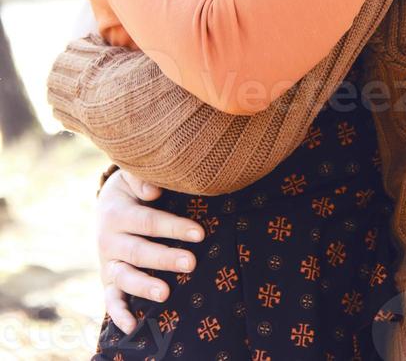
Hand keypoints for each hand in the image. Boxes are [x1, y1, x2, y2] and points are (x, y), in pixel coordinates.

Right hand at [97, 168, 204, 333]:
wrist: (106, 203)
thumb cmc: (130, 189)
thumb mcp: (131, 177)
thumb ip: (140, 178)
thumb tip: (154, 189)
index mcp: (117, 213)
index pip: (148, 221)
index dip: (173, 227)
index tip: (199, 233)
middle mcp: (109, 240)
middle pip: (139, 251)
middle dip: (165, 258)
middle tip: (191, 263)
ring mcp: (108, 262)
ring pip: (124, 277)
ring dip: (143, 286)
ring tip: (166, 294)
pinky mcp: (108, 279)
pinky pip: (110, 299)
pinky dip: (119, 314)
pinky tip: (132, 327)